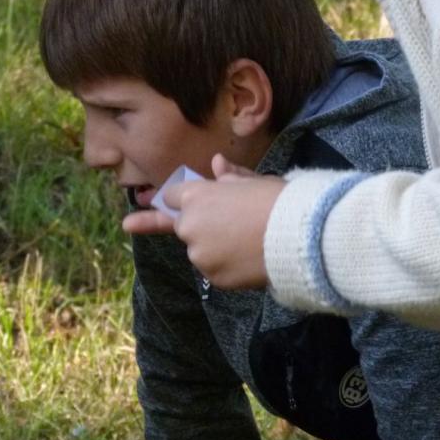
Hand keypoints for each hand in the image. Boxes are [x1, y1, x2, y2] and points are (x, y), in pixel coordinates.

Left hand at [123, 155, 285, 288]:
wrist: (300, 236)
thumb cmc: (278, 200)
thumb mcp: (255, 181)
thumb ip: (230, 177)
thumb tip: (215, 163)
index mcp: (196, 195)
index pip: (170, 195)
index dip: (165, 198)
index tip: (140, 206)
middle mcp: (190, 224)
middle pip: (182, 224)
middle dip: (194, 224)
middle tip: (220, 226)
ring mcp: (199, 253)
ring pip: (199, 249)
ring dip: (213, 245)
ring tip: (247, 240)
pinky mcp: (212, 277)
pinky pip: (213, 269)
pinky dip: (224, 265)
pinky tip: (247, 257)